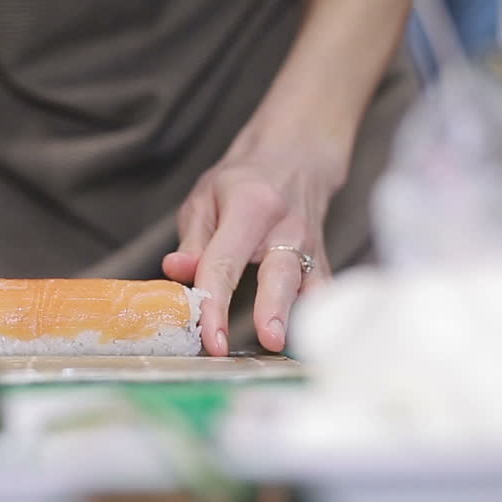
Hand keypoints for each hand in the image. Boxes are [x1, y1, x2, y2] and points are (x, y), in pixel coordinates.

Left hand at [163, 133, 343, 355]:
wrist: (294, 155)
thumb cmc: (243, 181)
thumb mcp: (205, 198)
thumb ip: (193, 241)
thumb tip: (178, 272)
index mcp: (250, 207)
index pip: (226, 263)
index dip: (216, 304)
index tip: (212, 339)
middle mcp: (286, 227)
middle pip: (281, 273)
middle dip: (274, 308)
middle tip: (268, 340)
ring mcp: (311, 245)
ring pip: (311, 285)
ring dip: (300, 317)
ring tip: (289, 346)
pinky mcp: (323, 259)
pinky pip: (323, 291)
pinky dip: (318, 315)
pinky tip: (307, 342)